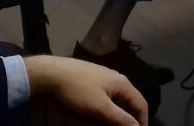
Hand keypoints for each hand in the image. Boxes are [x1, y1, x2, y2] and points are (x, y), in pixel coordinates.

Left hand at [24, 55, 147, 125]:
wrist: (51, 73)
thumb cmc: (78, 91)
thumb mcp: (100, 108)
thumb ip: (120, 119)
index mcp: (122, 83)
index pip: (141, 104)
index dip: (142, 121)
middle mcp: (116, 78)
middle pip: (128, 102)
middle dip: (127, 119)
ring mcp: (103, 78)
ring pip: (115, 100)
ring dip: (114, 115)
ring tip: (107, 125)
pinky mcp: (91, 80)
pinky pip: (104, 97)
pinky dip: (105, 109)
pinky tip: (96, 116)